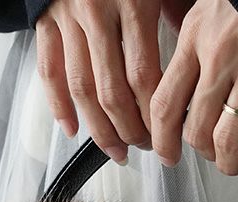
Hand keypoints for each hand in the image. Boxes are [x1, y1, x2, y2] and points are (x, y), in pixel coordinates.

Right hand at [35, 0, 163, 163]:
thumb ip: (177, 13)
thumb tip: (191, 57)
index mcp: (133, 3)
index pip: (144, 78)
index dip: (155, 114)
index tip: (166, 133)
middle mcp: (97, 14)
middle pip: (113, 93)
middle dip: (130, 130)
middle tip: (144, 147)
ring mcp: (68, 20)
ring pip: (82, 90)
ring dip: (99, 129)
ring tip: (116, 150)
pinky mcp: (46, 22)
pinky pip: (49, 72)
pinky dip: (58, 105)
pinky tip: (72, 129)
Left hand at [149, 0, 237, 194]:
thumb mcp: (207, 8)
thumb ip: (191, 45)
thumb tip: (177, 83)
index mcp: (195, 38)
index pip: (165, 104)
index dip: (162, 139)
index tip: (165, 153)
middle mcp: (221, 57)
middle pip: (196, 129)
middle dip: (200, 152)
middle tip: (207, 155)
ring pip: (230, 138)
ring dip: (228, 162)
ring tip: (232, 164)